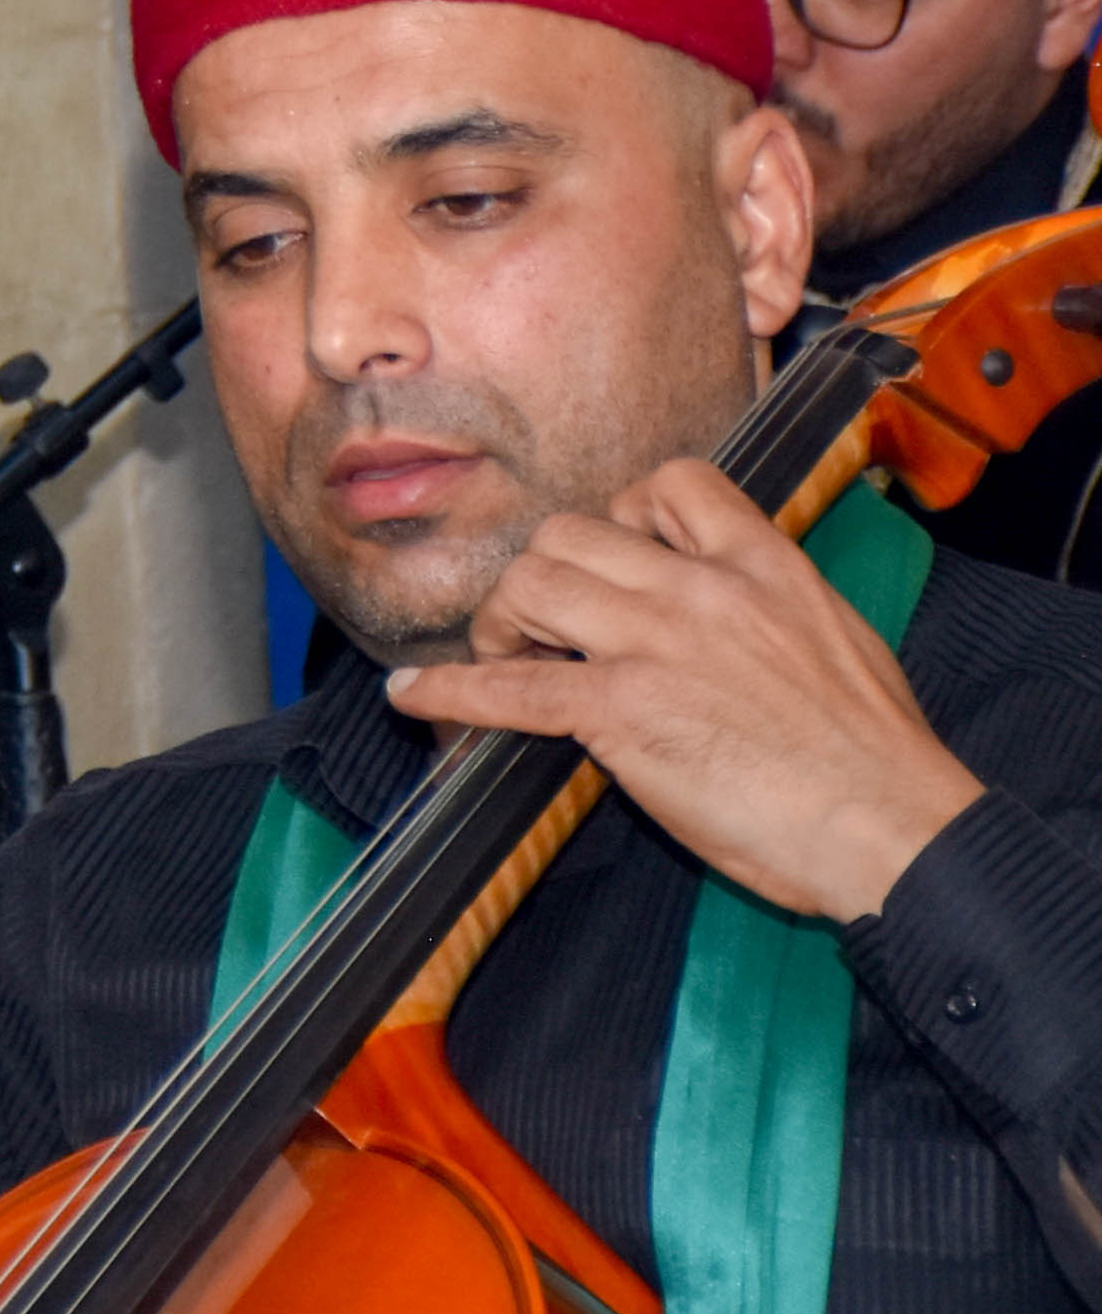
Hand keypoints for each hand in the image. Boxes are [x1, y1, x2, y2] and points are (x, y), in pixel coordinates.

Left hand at [386, 460, 984, 921]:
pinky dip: (449, 691)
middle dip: (543, 573)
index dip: (624, 511)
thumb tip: (719, 610)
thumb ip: (769, 606)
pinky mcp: (623, 715)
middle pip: (570, 534)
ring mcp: (656, 649)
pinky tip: (415, 696)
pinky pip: (509, 688)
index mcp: (766, 567)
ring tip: (509, 656)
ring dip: (503, 621)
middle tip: (544, 623)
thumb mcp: (838, 640)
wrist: (897, 830)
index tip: (614, 552)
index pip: (672, 482)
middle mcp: (702, 591)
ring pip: (531, 586)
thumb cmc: (877, 756)